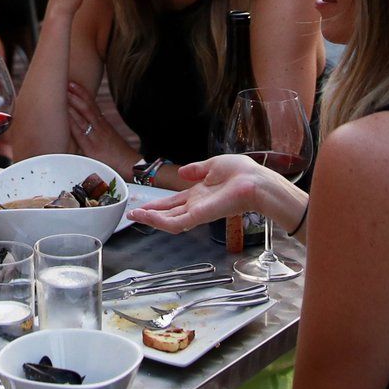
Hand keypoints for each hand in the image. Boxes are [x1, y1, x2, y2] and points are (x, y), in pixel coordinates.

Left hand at [64, 80, 129, 167]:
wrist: (128, 165)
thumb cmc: (117, 154)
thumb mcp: (107, 139)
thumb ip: (97, 132)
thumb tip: (87, 127)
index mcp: (103, 123)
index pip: (92, 104)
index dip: (82, 92)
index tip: (73, 83)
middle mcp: (100, 126)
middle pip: (87, 105)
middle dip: (76, 93)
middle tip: (66, 81)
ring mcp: (95, 135)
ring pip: (84, 115)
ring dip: (73, 103)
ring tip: (63, 92)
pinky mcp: (91, 147)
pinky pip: (80, 132)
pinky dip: (72, 122)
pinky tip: (65, 115)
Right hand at [125, 154, 275, 236]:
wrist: (257, 182)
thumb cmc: (243, 173)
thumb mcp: (214, 165)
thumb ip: (197, 169)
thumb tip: (183, 172)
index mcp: (200, 194)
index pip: (174, 202)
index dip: (158, 203)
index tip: (142, 203)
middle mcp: (197, 205)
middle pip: (168, 213)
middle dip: (149, 214)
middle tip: (131, 214)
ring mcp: (198, 212)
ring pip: (169, 220)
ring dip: (150, 218)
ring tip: (133, 215)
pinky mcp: (200, 216)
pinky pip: (176, 222)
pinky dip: (160, 221)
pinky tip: (147, 216)